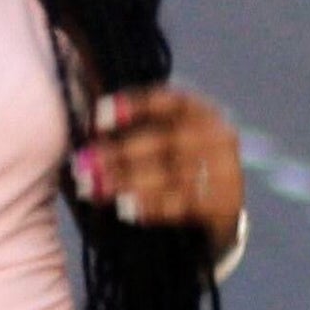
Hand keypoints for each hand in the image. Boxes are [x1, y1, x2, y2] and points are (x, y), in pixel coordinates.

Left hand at [69, 84, 244, 255]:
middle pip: (166, 141)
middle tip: (85, 164)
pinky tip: (125, 209)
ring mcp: (227, 169)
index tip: (98, 119)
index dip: (134, 106)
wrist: (219, 209)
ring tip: (94, 188)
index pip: (169, 100)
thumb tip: (82, 124)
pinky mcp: (226, 202)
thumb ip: (133, 131)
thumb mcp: (163, 141)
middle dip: (120, 152)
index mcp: (200, 110)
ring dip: (127, 182)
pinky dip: (151, 206)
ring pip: (171, 174)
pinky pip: (182, 203)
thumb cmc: (178, 167)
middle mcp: (218, 134)